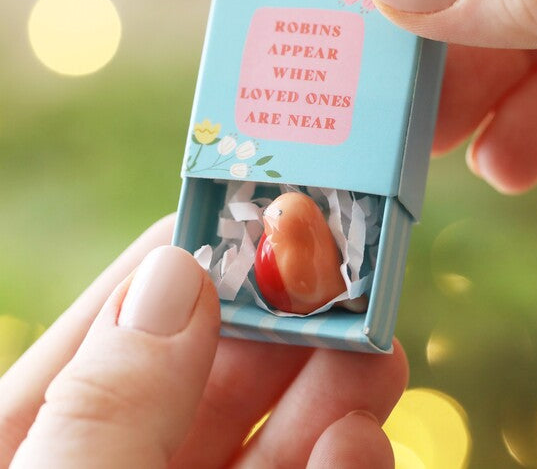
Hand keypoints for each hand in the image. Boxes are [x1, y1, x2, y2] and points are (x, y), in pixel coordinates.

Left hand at [0, 216, 405, 467]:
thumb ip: (106, 404)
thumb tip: (178, 270)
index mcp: (37, 434)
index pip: (119, 319)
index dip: (193, 261)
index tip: (263, 217)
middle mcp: (117, 459)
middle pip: (210, 372)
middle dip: (284, 323)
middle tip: (342, 280)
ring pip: (267, 432)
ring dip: (327, 388)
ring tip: (375, 353)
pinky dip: (338, 465)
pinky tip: (358, 443)